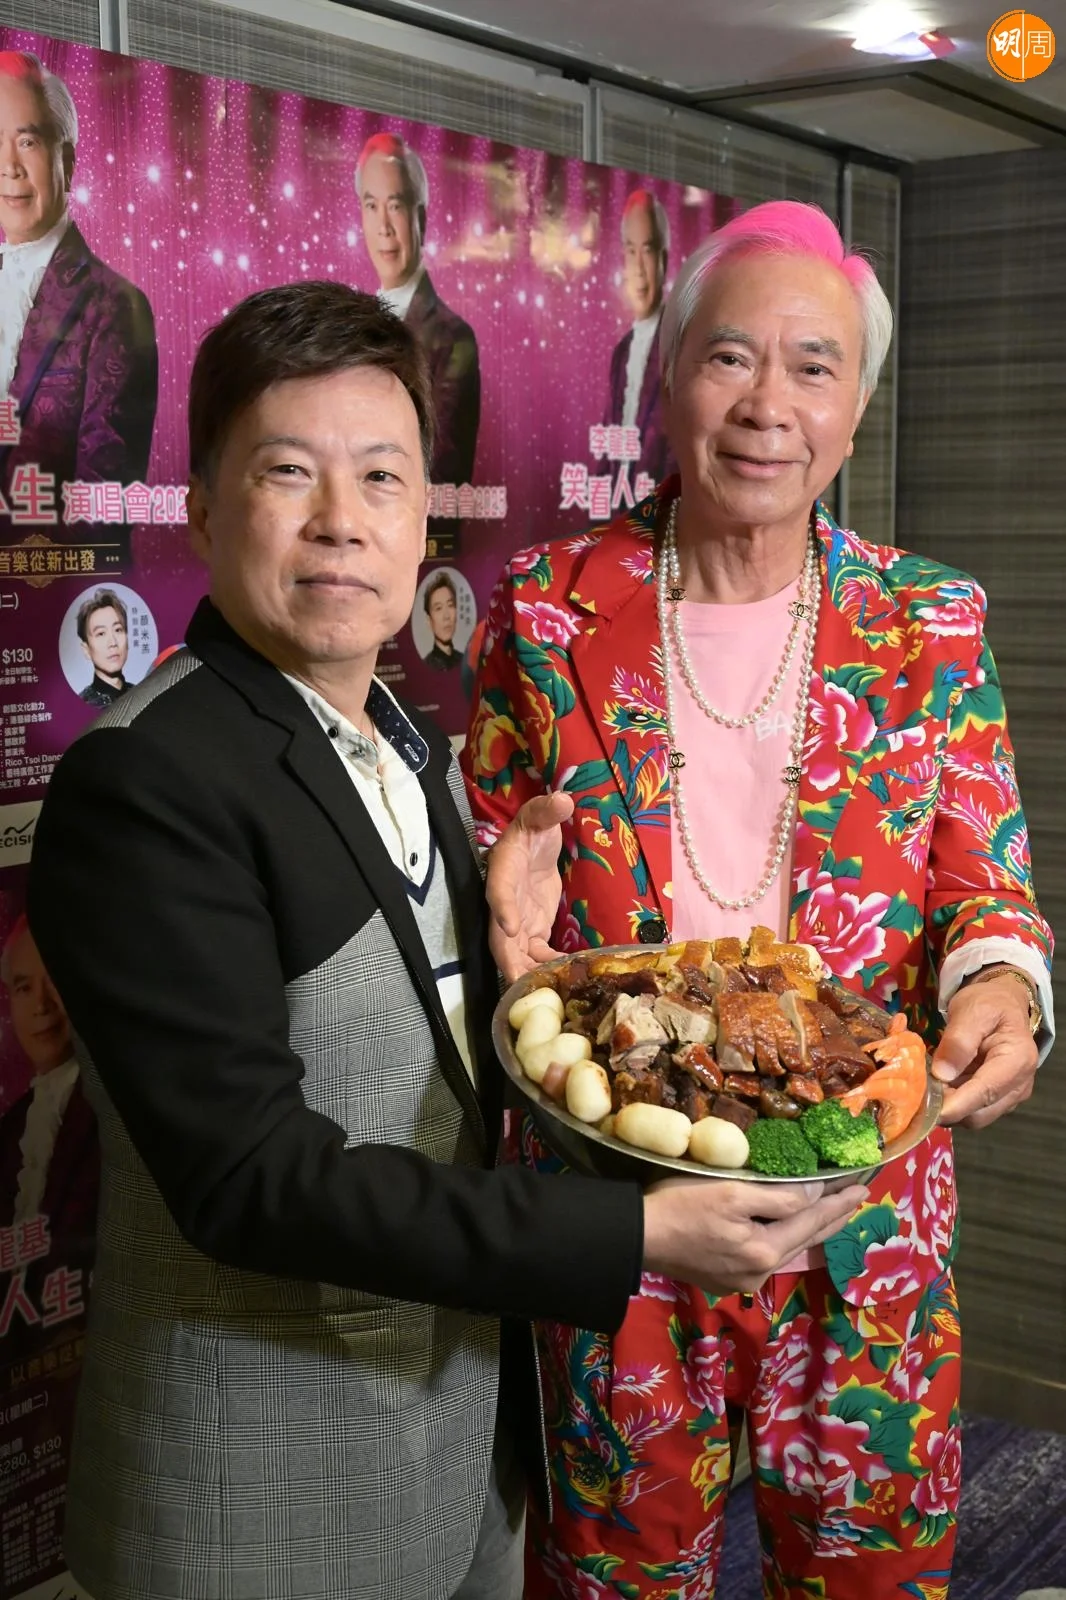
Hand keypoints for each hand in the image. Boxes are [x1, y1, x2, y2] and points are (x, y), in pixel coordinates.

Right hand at [486, 792, 574, 981]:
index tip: (510, 928)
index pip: (499, 892)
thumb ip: (546, 809)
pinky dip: (549, 968)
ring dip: (529, 974)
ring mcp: (518, 920)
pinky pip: (538, 954)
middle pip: (501, 937)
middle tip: (523, 985)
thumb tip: (562, 801)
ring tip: (546, 995)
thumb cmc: (532, 828)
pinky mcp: (533, 930)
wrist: (535, 843)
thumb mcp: (538, 815)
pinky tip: (565, 982)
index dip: (503, 910)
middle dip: (510, 961)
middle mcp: (505, 902)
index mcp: (502, 872)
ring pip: (517, 953)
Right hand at [641, 1176, 867, 1296]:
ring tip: (831, 1212)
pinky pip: (767, 1256)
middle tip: (857, 1198)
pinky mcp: (726, 1280)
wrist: (636, 1235)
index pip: (812, 1220)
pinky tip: (788, 1229)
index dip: (838, 1201)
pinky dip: (784, 1238)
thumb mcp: (732, 1192)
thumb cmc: (681, 1205)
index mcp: (764, 1251)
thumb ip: (777, 1197)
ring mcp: (743, 1281)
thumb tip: (813, 1194)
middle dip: (833, 1217)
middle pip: (805, 1239)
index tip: (863, 1186)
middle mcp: (760, 1273)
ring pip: (787, 1249)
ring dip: (811, 1228)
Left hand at [934, 973, 1038, 1129]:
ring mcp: (1010, 1095)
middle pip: (979, 1114)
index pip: (985, 1092)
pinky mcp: (998, 1098)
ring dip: (948, 1107)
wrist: (1002, 1002)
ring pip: (974, 1117)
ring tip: (925, 1086)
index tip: (925, 1110)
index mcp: (1018, 1060)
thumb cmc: (988, 1003)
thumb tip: (942, 1074)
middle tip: (915, 1092)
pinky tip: (937, 1086)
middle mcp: (1019, 1085)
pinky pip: (972, 1110)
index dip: (954, 1106)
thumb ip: (958, 1042)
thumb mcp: (970, 1012)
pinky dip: (953, 1103)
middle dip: (947, 1108)